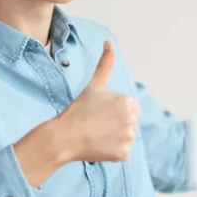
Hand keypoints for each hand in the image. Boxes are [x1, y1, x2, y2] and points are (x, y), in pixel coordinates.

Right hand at [55, 41, 140, 162]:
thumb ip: (105, 64)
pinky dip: (113, 152)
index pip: (129, 108)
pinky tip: (99, 146)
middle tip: (96, 124)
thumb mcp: (94, 85)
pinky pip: (123, 153)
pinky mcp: (124, 154)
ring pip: (126, 137)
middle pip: (129, 123)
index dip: (113, 111)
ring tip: (97, 135)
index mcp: (127, 101)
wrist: (64, 137)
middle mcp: (132, 119)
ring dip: (115, 138)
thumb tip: (109, 42)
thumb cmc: (78, 110)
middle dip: (116, 124)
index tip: (99, 113)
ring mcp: (128, 138)